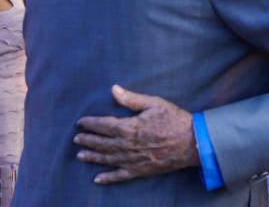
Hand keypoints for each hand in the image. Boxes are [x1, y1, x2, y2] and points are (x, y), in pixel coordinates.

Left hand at [75, 85, 199, 184]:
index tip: (81, 122)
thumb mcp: (154, 103)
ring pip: (107, 159)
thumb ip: (131, 99)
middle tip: (77, 139)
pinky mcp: (139, 170)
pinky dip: (107, 178)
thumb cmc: (173, 120)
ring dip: (92, 157)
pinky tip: (97, 179)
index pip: (104, 125)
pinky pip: (120, 176)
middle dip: (88, 140)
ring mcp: (132, 160)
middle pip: (102, 143)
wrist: (191, 142)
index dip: (91, 123)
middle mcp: (126, 145)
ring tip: (80, 155)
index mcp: (129, 127)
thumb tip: (113, 89)